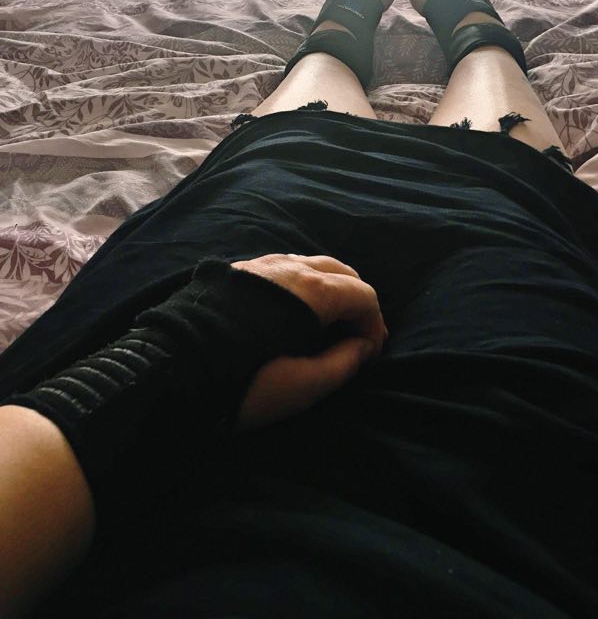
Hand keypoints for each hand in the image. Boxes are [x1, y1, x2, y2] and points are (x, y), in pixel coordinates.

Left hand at [231, 254, 387, 428]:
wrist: (168, 370)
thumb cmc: (242, 382)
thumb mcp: (301, 388)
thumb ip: (342, 365)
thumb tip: (361, 346)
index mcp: (311, 290)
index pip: (361, 295)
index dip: (374, 325)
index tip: (370, 355)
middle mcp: (289, 266)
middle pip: (341, 272)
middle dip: (356, 303)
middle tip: (356, 339)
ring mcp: (260, 263)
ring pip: (311, 266)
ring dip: (330, 293)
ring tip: (326, 327)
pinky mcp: (237, 271)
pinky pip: (284, 270)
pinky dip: (302, 288)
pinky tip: (291, 316)